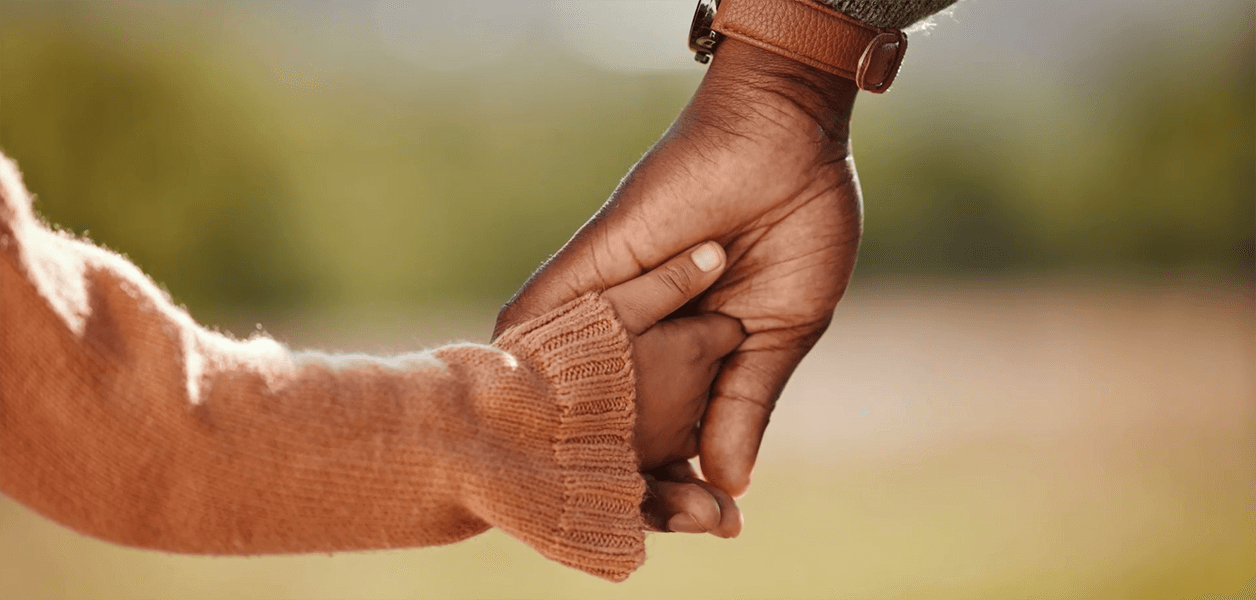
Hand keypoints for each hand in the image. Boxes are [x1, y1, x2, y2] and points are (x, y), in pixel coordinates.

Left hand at [496, 39, 862, 502]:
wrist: (788, 141)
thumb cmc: (800, 228)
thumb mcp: (781, 331)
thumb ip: (746, 402)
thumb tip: (730, 485)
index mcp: (693, 361)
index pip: (671, 440)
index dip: (684, 487)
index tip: (717, 523)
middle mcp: (644, 342)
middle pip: (614, 429)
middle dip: (639, 482)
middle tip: (679, 515)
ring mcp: (612, 307)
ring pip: (570, 390)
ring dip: (583, 442)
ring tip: (602, 494)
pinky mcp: (591, 267)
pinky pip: (538, 322)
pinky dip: (531, 372)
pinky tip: (529, 425)